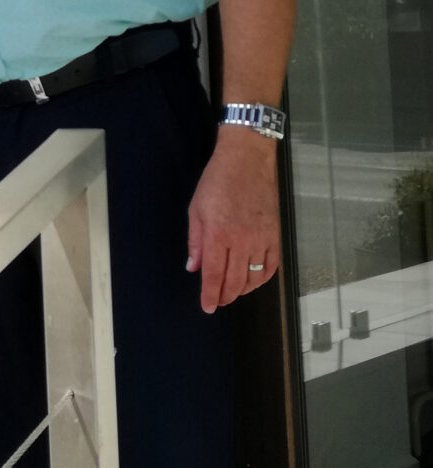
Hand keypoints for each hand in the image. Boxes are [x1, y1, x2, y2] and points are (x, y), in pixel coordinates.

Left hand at [186, 130, 280, 314]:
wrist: (247, 159)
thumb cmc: (217, 181)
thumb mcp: (196, 209)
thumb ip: (195, 241)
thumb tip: (193, 267)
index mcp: (217, 235)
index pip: (213, 276)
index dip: (209, 295)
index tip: (207, 307)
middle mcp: (241, 241)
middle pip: (234, 282)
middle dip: (225, 296)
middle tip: (218, 301)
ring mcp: (261, 239)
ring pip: (253, 278)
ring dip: (243, 290)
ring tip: (233, 292)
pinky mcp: (275, 234)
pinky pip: (271, 266)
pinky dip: (263, 279)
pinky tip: (254, 281)